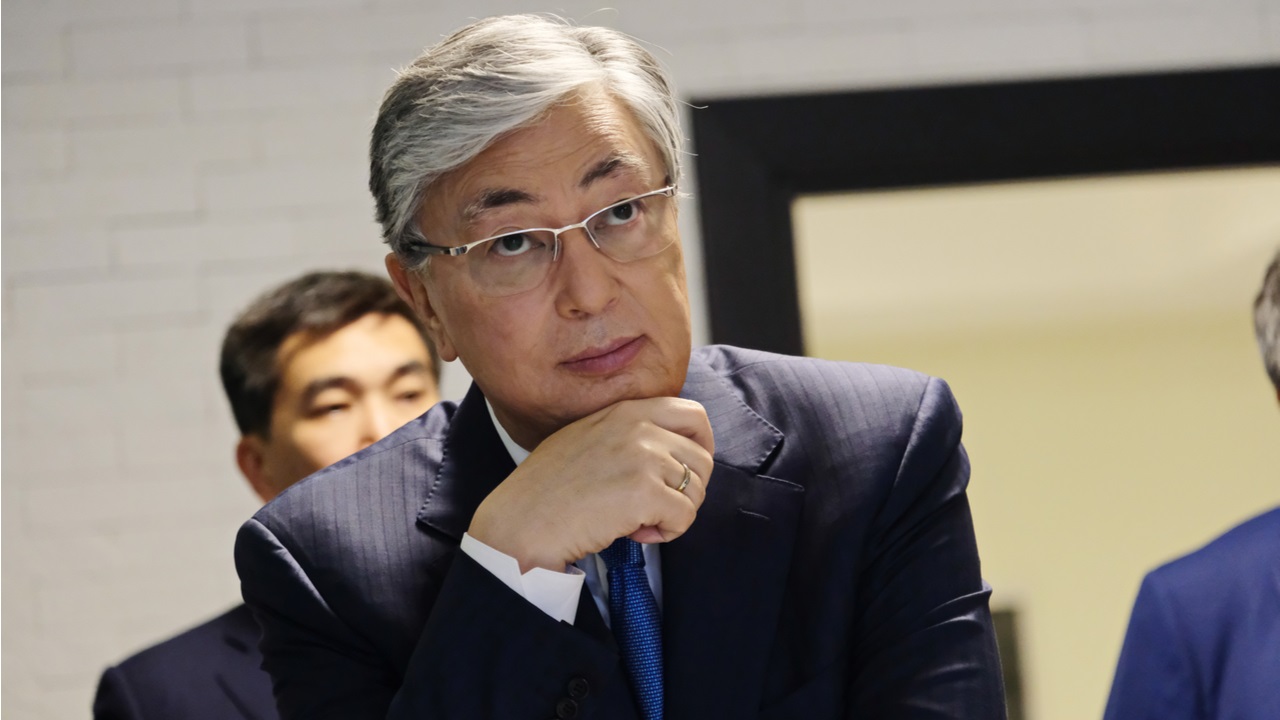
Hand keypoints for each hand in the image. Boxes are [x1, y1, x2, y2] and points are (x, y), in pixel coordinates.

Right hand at [468, 397, 714, 572]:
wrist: (521, 521)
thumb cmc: (546, 488)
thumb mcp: (587, 438)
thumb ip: (627, 434)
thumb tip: (666, 453)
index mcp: (626, 410)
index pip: (693, 414)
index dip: (701, 446)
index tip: (685, 472)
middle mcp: (639, 427)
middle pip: (704, 457)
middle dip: (691, 489)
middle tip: (659, 506)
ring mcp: (644, 458)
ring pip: (697, 490)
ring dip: (674, 514)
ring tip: (638, 522)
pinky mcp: (645, 493)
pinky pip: (685, 517)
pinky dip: (668, 533)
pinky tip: (635, 534)